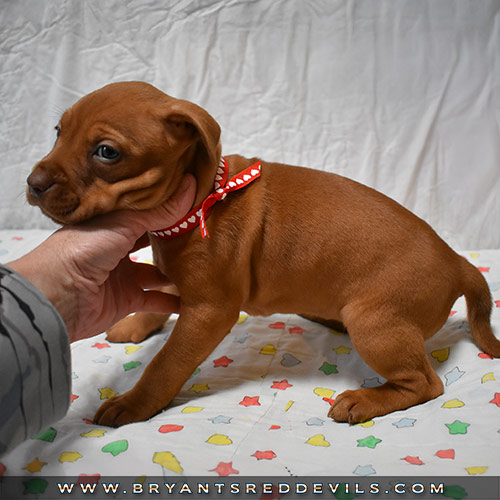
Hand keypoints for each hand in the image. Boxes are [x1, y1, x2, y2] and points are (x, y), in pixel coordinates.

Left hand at [8, 175, 195, 341]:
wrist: (55, 297)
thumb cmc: (80, 251)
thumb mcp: (122, 225)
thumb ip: (158, 211)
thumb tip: (190, 184)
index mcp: (111, 223)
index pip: (146, 211)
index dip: (169, 207)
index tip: (196, 200)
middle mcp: (117, 247)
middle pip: (153, 242)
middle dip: (176, 239)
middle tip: (205, 233)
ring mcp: (123, 274)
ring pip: (157, 271)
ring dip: (177, 271)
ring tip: (203, 264)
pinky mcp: (126, 299)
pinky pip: (155, 299)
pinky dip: (172, 300)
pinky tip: (192, 296)